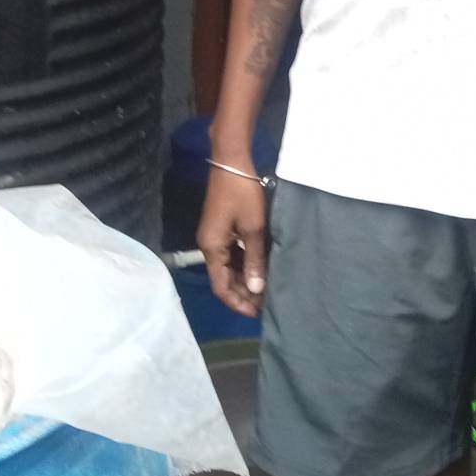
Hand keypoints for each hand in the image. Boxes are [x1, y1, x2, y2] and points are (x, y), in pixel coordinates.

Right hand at [199, 169, 269, 318]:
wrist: (231, 162)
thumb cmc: (242, 194)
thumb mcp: (253, 228)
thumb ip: (254, 260)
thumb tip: (256, 290)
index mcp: (212, 248)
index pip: (221, 286)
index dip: (237, 302)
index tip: (255, 313)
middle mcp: (210, 246)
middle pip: (224, 278)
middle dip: (243, 293)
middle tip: (265, 305)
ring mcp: (215, 236)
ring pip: (229, 267)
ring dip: (245, 279)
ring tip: (265, 291)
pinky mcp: (223, 228)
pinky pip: (232, 254)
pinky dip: (245, 264)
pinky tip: (260, 270)